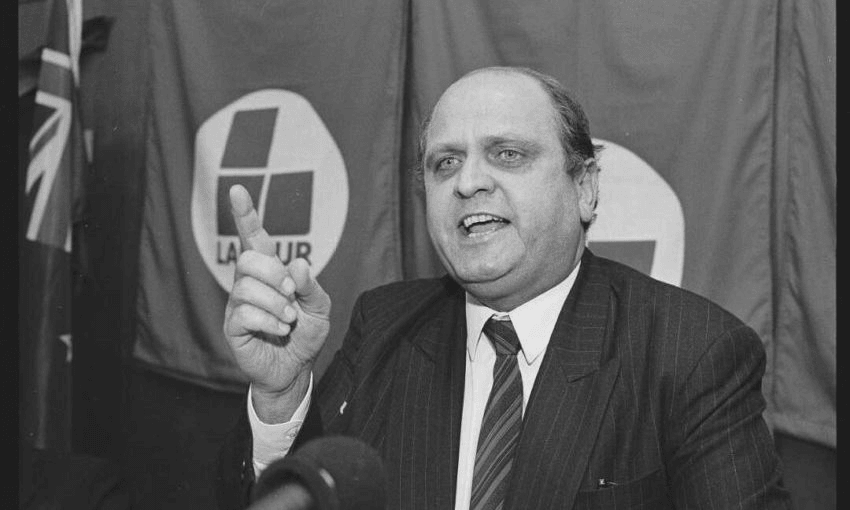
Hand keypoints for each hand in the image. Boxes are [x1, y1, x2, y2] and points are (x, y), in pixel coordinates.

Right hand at [223, 184, 330, 421]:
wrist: (297, 369)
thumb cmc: (306, 334)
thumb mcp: (320, 307)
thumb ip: (311, 284)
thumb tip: (298, 264)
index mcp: (270, 271)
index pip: (254, 237)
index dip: (245, 214)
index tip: (237, 190)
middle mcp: (249, 283)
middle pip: (247, 257)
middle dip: (274, 272)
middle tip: (291, 292)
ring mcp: (238, 305)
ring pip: (246, 286)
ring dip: (275, 302)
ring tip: (288, 318)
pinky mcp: (233, 327)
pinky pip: (244, 313)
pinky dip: (269, 320)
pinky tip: (279, 329)